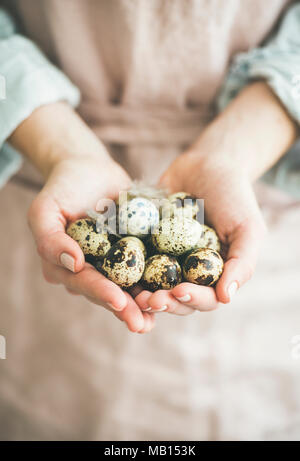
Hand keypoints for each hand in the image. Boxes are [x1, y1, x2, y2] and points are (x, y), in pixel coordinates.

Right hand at [10, 103, 155, 332]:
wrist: (88, 169)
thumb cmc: (62, 188)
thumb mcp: (44, 210)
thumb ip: (50, 239)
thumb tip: (74, 264)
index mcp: (65, 268)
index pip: (84, 283)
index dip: (101, 293)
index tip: (118, 300)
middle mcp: (90, 271)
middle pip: (109, 293)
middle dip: (126, 309)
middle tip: (142, 323)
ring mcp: (113, 263)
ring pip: (129, 287)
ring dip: (145, 303)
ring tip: (161, 313)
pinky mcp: (134, 252)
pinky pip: (147, 267)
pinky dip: (159, 278)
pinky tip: (174, 290)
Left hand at [135, 82, 296, 314]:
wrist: (208, 164)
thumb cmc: (234, 196)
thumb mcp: (247, 228)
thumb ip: (242, 262)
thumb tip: (226, 297)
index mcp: (214, 275)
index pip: (206, 298)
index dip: (192, 300)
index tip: (178, 292)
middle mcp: (189, 272)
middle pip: (176, 298)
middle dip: (164, 302)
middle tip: (149, 299)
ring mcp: (166, 259)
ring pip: (153, 284)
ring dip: (142, 293)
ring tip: (131, 292)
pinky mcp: (146, 244)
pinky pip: (135, 258)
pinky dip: (125, 266)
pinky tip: (113, 268)